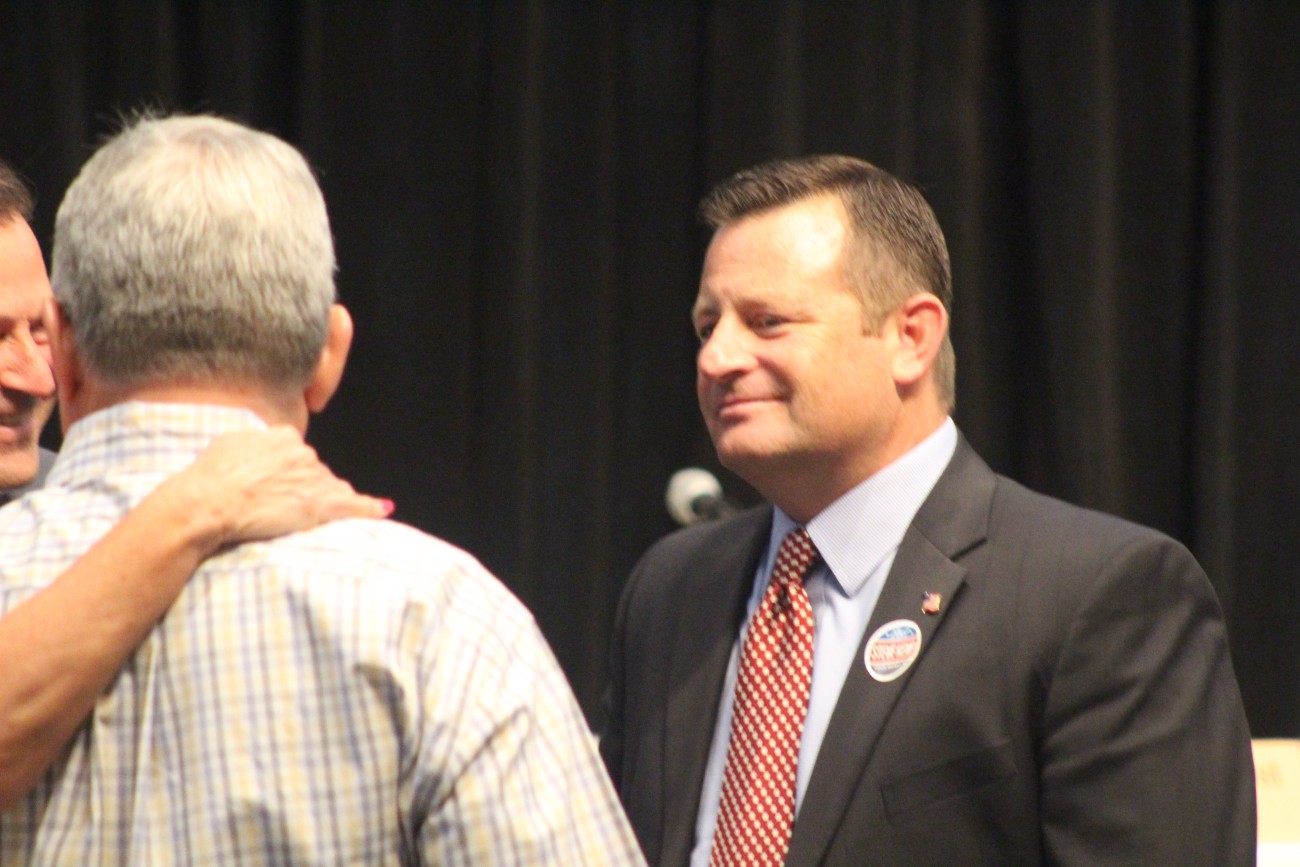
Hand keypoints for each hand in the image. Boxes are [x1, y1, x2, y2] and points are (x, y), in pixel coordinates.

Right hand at [160, 426, 391, 548]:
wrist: (208, 502)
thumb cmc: (210, 477)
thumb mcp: (228, 444)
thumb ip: (253, 442)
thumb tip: (260, 444)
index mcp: (283, 436)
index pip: (297, 452)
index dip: (288, 471)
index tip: (277, 482)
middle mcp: (304, 453)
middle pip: (315, 471)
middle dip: (304, 486)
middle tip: (278, 504)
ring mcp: (315, 478)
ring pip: (331, 488)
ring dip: (322, 500)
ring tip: (300, 516)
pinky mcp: (321, 504)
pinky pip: (355, 505)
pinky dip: (371, 507)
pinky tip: (384, 509)